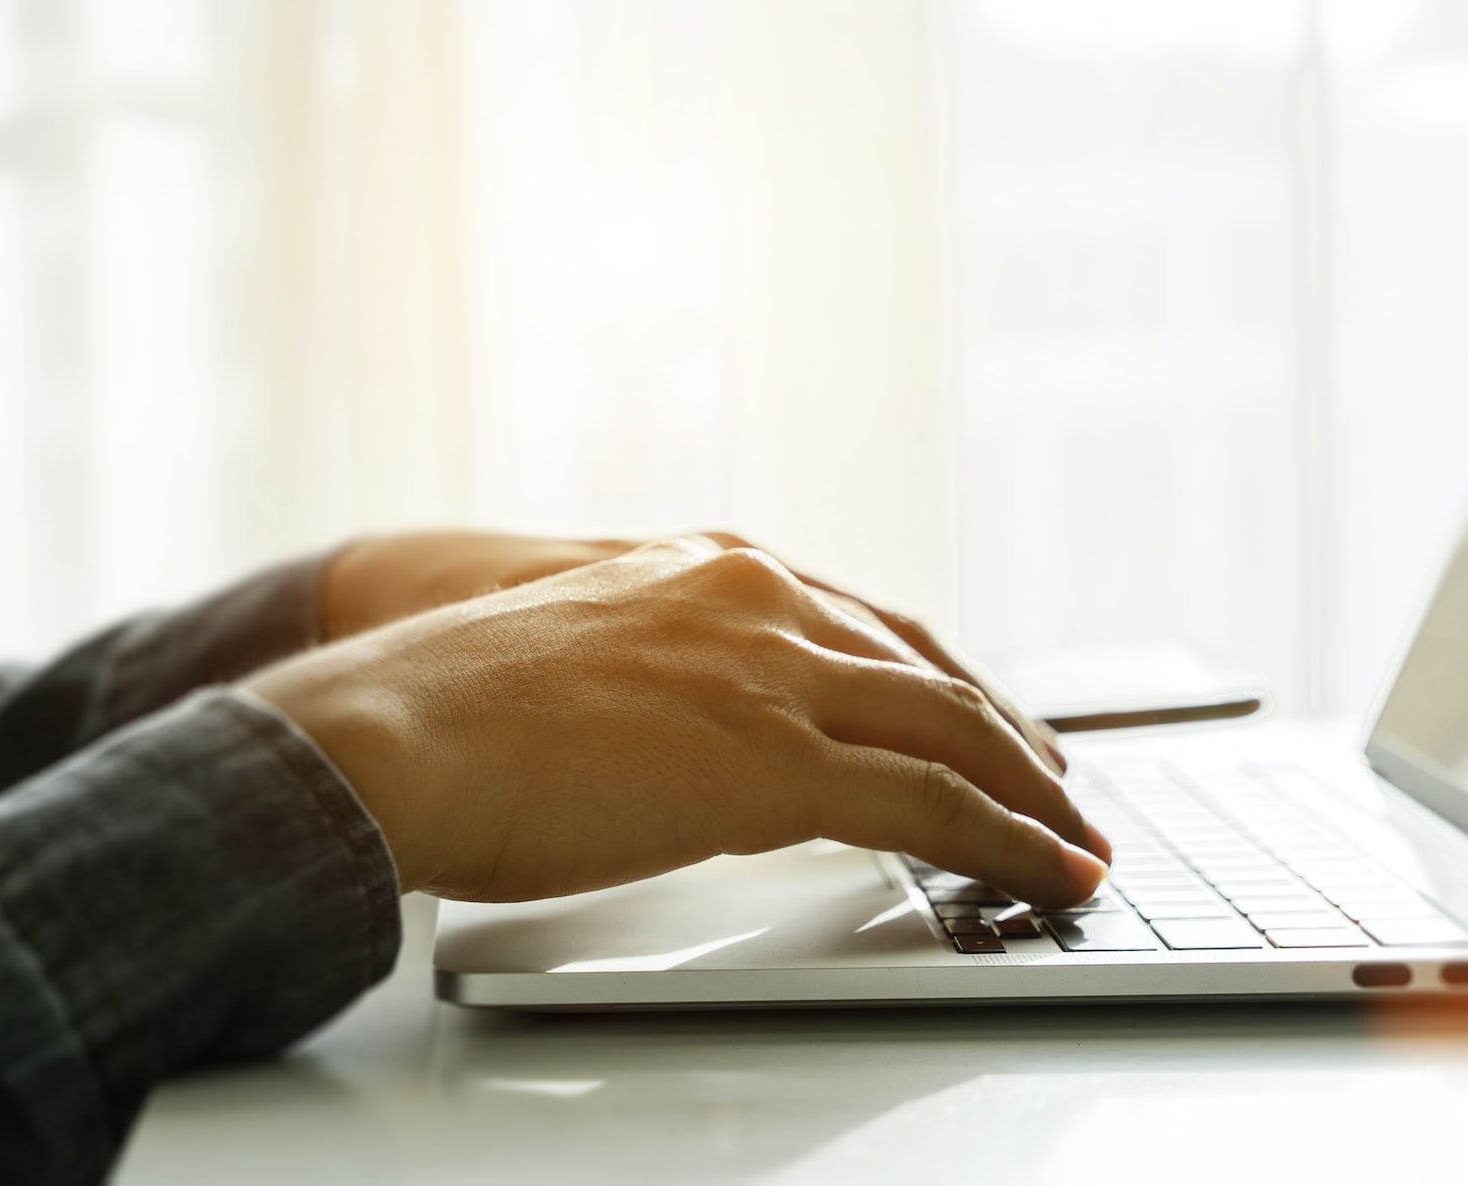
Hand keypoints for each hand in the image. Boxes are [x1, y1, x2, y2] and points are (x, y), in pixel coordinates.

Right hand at [320, 529, 1068, 775]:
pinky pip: (934, 803)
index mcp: (715, 569)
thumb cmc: (449, 720)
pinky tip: (1049, 873)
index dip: (946, 684)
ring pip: (954, 731)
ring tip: (1079, 846)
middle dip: (1012, 740)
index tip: (992, 726)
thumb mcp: (585, 668)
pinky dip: (1009, 842)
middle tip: (1062, 792)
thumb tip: (702, 738)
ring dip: (1032, 795)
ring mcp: (776, 674)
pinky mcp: (778, 760)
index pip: (873, 625)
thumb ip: (666, 681)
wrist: (387, 733)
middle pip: (934, 671)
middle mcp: (763, 599)